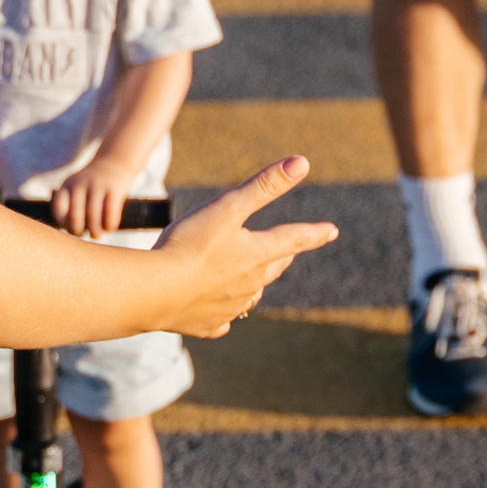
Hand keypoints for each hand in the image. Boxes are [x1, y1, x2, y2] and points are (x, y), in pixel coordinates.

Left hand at [54, 159, 141, 236]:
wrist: (115, 162)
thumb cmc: (92, 185)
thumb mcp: (75, 188)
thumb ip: (68, 206)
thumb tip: (65, 232)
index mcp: (67, 185)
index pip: (58, 209)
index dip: (64, 223)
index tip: (70, 228)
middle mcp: (81, 184)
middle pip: (76, 216)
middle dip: (78, 231)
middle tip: (83, 234)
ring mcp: (98, 186)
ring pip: (93, 217)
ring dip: (95, 232)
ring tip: (96, 235)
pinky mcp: (114, 189)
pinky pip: (110, 214)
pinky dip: (109, 226)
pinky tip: (109, 228)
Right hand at [160, 159, 336, 334]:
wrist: (155, 292)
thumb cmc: (190, 245)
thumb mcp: (228, 207)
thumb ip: (264, 186)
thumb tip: (301, 162)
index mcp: (258, 254)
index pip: (294, 239)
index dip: (314, 232)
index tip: (332, 231)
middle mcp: (251, 284)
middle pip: (273, 269)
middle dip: (281, 258)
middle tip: (288, 254)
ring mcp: (230, 308)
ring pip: (250, 296)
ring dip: (253, 286)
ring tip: (251, 282)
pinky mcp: (207, 325)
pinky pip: (222, 321)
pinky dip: (224, 314)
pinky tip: (220, 312)